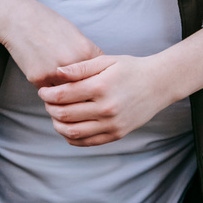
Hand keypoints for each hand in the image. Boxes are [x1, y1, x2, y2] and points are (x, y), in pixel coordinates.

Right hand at [0, 0, 102, 88]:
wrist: (19, 19)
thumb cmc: (48, 23)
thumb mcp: (75, 34)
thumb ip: (88, 54)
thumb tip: (99, 73)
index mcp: (85, 52)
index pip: (100, 78)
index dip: (98, 82)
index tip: (95, 84)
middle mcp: (72, 64)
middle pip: (84, 89)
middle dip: (83, 92)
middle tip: (81, 92)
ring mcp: (54, 73)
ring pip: (67, 94)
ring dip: (66, 93)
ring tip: (62, 85)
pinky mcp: (38, 79)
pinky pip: (50, 91)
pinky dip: (50, 87)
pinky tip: (45, 73)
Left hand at [38, 54, 169, 145]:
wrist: (158, 84)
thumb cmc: (131, 69)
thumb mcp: (106, 61)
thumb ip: (80, 67)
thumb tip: (57, 72)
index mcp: (101, 87)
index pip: (63, 95)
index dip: (48, 94)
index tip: (43, 91)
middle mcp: (106, 108)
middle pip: (65, 114)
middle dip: (50, 108)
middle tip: (47, 101)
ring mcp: (111, 124)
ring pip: (72, 132)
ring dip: (57, 125)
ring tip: (55, 114)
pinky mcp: (116, 134)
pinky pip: (87, 142)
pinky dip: (72, 138)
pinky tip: (68, 127)